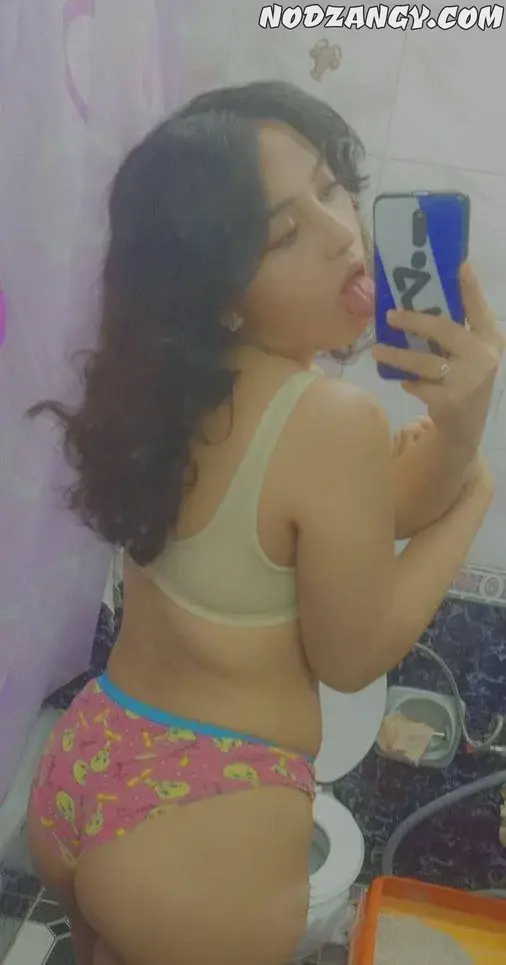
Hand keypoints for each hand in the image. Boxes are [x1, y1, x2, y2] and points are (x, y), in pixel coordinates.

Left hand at [372, 264, 504, 449]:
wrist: (467, 426)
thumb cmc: (463, 380)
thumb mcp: (469, 355)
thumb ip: (455, 332)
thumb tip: (419, 301)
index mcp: (489, 340)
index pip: (480, 309)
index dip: (471, 288)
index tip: (460, 265)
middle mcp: (483, 358)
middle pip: (444, 330)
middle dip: (413, 320)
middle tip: (389, 315)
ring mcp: (468, 381)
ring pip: (423, 361)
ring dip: (396, 354)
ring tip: (377, 350)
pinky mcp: (450, 401)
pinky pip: (419, 385)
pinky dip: (408, 381)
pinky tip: (404, 380)